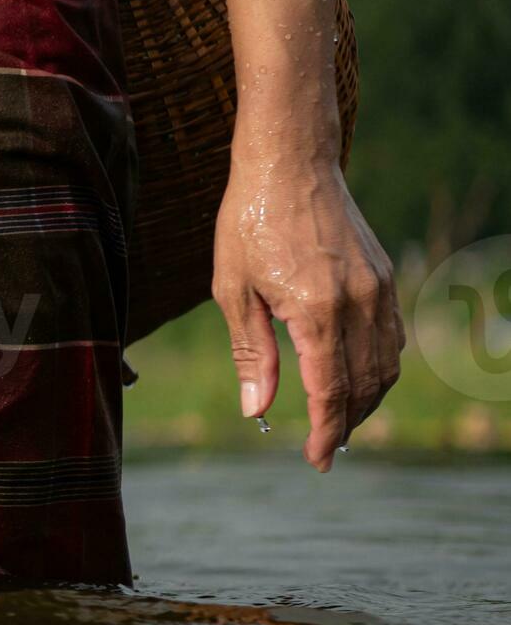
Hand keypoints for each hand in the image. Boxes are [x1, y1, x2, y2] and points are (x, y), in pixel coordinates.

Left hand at [210, 155, 403, 470]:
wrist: (289, 164)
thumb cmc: (248, 223)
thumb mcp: (233, 290)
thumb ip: (251, 354)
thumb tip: (256, 409)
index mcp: (317, 310)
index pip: (331, 391)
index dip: (326, 432)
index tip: (316, 459)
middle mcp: (359, 302)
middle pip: (365, 385)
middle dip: (347, 424)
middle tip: (326, 450)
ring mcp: (378, 288)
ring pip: (387, 364)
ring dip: (367, 400)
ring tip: (340, 422)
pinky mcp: (384, 276)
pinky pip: (391, 336)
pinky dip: (379, 367)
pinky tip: (355, 378)